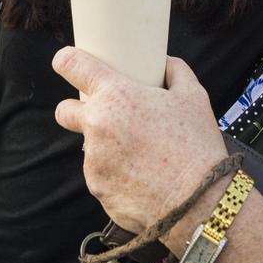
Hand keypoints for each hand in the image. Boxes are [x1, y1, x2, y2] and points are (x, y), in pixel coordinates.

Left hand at [52, 48, 226, 232]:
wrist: (198, 202)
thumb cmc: (197, 145)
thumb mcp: (194, 96)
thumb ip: (174, 71)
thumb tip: (163, 63)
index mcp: (115, 96)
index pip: (72, 65)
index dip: (66, 61)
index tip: (66, 63)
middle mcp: (96, 126)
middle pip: (64, 111)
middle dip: (76, 111)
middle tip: (102, 118)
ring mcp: (93, 161)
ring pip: (89, 148)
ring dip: (105, 148)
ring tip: (140, 157)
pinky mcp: (97, 189)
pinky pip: (100, 176)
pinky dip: (115, 176)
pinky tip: (141, 179)